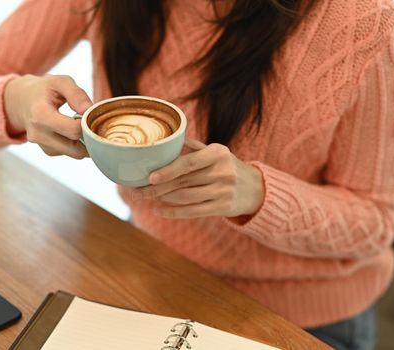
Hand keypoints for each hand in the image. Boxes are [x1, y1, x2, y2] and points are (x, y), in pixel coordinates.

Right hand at [4, 74, 91, 158]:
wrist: (22, 100)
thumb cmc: (44, 89)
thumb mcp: (60, 82)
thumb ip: (76, 94)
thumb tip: (90, 110)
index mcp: (40, 115)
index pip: (73, 130)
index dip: (87, 123)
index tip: (89, 114)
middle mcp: (38, 134)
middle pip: (75, 149)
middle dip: (88, 138)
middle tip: (91, 123)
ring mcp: (41, 145)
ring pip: (75, 153)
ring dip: (83, 142)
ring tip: (81, 124)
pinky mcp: (47, 150)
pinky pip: (69, 153)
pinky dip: (76, 145)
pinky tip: (72, 130)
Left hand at [131, 140, 264, 218]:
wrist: (255, 188)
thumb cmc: (227, 166)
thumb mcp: (216, 152)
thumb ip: (193, 147)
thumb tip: (165, 142)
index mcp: (218, 153)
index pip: (189, 162)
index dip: (168, 170)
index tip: (150, 176)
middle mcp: (222, 172)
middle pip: (183, 181)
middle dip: (157, 187)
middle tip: (137, 189)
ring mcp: (223, 192)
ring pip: (185, 197)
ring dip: (162, 199)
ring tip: (145, 197)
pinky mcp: (222, 208)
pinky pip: (192, 211)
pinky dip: (172, 212)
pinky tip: (158, 210)